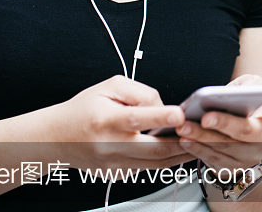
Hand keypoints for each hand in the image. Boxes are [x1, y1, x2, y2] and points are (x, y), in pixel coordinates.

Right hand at [49, 76, 190, 170]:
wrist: (56, 139)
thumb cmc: (85, 109)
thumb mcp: (110, 87)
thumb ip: (140, 92)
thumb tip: (164, 107)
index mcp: (106, 120)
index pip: (136, 118)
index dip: (160, 117)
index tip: (180, 115)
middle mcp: (109, 145)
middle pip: (153, 149)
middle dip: (183, 143)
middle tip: (204, 135)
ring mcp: (113, 164)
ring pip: (155, 164)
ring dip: (180, 155)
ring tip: (200, 144)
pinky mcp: (116, 175)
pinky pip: (146, 169)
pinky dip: (164, 161)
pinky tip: (178, 151)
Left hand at [176, 76, 261, 172]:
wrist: (239, 145)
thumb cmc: (241, 110)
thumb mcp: (247, 93)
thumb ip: (246, 86)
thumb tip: (237, 90)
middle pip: (246, 130)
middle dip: (225, 123)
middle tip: (206, 117)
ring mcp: (248, 156)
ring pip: (224, 147)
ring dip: (201, 137)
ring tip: (184, 127)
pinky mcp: (231, 169)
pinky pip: (212, 159)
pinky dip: (196, 149)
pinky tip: (184, 140)